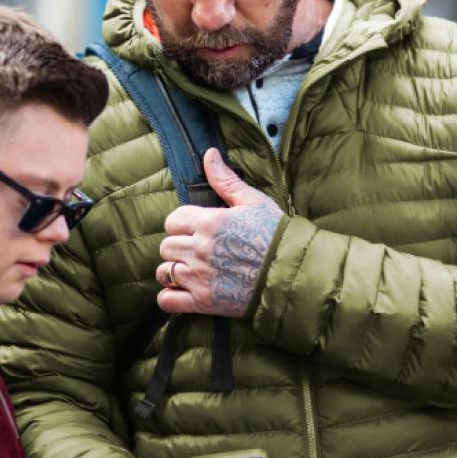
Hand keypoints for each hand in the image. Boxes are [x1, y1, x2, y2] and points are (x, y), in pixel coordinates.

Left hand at [156, 149, 282, 317]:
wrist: (292, 274)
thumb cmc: (276, 236)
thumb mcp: (253, 202)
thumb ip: (226, 180)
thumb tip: (209, 154)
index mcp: (209, 222)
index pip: (173, 220)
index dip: (182, 224)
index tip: (195, 230)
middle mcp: (199, 249)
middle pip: (166, 246)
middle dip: (178, 247)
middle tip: (196, 251)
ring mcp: (200, 277)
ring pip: (164, 272)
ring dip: (173, 271)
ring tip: (190, 271)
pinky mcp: (203, 302)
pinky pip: (167, 300)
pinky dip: (171, 297)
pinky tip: (183, 292)